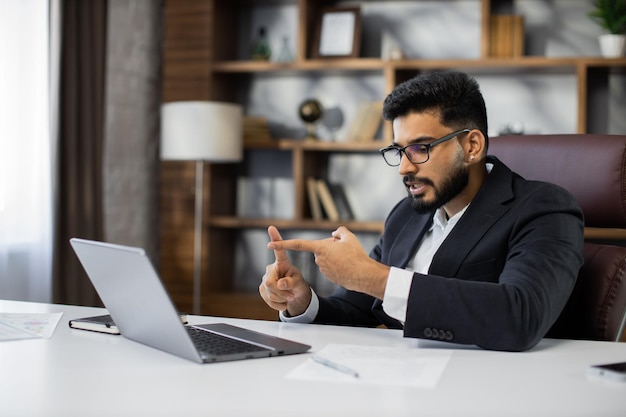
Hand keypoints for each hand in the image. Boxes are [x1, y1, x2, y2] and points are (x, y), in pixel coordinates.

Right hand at [259, 226, 311, 315]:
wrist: (294, 296)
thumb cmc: (297, 285)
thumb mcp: (299, 284)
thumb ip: (291, 283)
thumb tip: (280, 283)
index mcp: (282, 263)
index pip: (279, 251)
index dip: (275, 240)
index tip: (271, 227)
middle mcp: (271, 268)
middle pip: (270, 282)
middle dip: (281, 292)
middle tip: (291, 295)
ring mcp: (265, 278)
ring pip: (269, 292)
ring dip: (282, 298)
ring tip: (289, 296)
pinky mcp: (262, 288)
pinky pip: (268, 299)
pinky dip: (278, 304)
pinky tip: (284, 302)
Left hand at [267, 226, 389, 299]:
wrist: (362, 275)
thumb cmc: (356, 256)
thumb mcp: (349, 237)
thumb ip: (339, 231)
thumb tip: (334, 234)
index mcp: (320, 248)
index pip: (298, 244)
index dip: (283, 244)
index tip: (270, 244)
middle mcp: (318, 259)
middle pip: (321, 249)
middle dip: (330, 248)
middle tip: (345, 250)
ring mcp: (323, 269)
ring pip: (327, 258)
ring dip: (335, 257)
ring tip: (348, 259)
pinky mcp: (329, 276)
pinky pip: (331, 267)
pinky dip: (338, 265)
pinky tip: (347, 267)